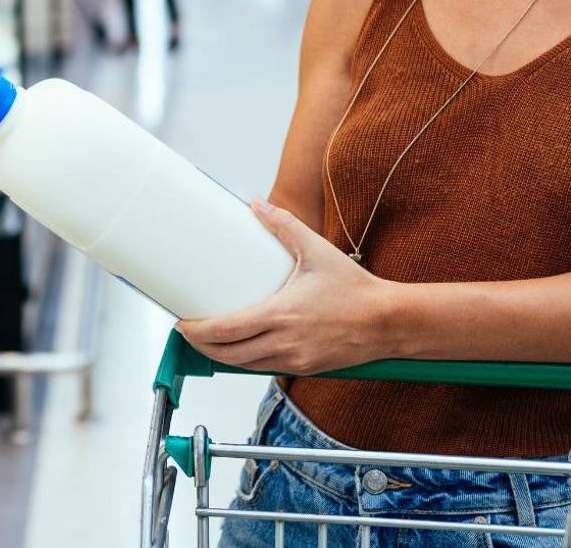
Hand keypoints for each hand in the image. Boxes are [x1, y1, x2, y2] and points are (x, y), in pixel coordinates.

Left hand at [175, 198, 402, 374]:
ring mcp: (294, 360)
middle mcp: (284, 343)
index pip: (226, 330)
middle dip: (201, 345)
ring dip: (221, 354)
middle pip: (227, 354)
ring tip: (206, 337)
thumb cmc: (355, 289)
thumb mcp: (316, 251)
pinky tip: (240, 346)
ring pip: (243, 365)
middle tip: (187, 329)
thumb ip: (283, 225)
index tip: (182, 321)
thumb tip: (256, 203)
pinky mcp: (304, 368)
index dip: (197, 330)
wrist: (388, 321)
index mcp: (281, 315)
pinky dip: (245, 359)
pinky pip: (264, 368)